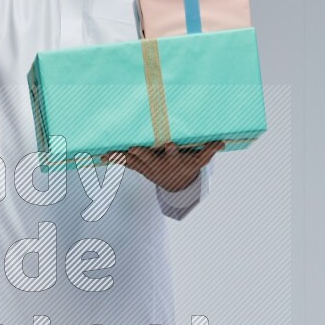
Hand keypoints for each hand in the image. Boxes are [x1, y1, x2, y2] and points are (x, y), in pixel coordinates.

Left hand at [100, 139, 224, 191]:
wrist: (175, 183)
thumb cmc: (187, 166)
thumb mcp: (199, 160)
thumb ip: (208, 150)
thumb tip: (222, 142)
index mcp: (172, 160)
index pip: (172, 155)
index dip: (170, 150)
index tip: (169, 144)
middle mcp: (158, 164)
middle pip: (149, 158)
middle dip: (142, 153)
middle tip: (135, 147)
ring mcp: (146, 167)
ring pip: (133, 160)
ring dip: (122, 157)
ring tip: (109, 152)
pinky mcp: (138, 167)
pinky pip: (125, 162)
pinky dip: (114, 159)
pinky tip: (102, 155)